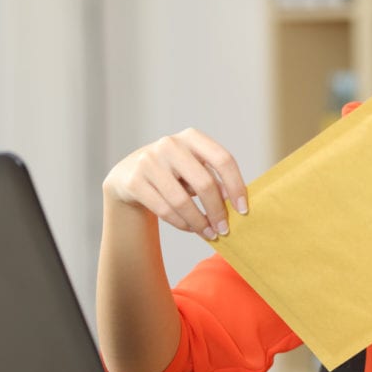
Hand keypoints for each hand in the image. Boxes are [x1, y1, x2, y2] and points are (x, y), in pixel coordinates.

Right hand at [102, 128, 247, 240]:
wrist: (129, 175)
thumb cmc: (173, 173)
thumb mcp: (193, 168)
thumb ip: (213, 179)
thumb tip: (235, 203)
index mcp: (191, 137)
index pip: (223, 159)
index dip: (236, 185)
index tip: (243, 209)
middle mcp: (170, 144)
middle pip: (204, 182)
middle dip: (217, 211)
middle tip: (225, 229)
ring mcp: (149, 161)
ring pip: (182, 200)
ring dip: (199, 222)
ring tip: (209, 234)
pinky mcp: (134, 180)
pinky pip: (164, 209)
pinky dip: (181, 223)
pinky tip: (190, 228)